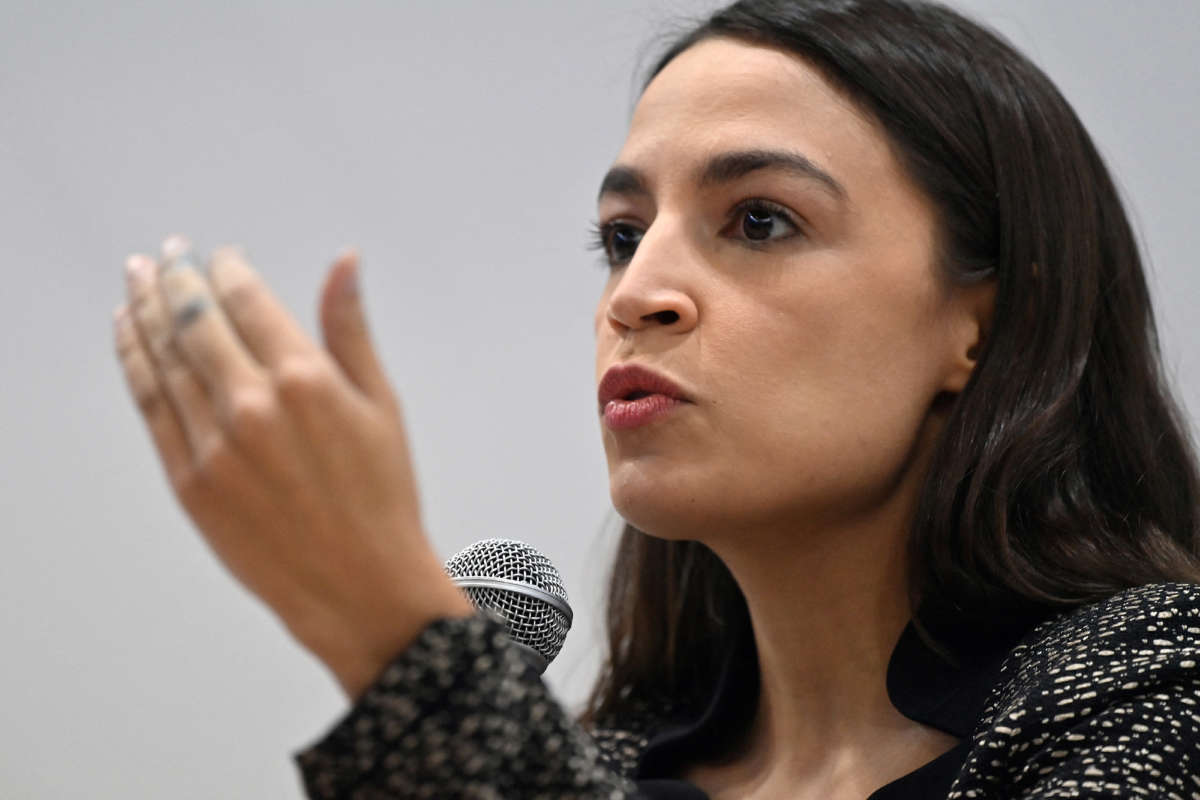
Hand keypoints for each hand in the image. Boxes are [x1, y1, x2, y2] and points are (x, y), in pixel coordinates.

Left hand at [112, 235, 472, 699]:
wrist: (359, 585)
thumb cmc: (381, 497)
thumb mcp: (381, 404)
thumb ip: (351, 328)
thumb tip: (345, 262)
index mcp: (306, 380)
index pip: (246, 299)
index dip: (225, 268)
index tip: (219, 255)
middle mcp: (252, 406)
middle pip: (194, 319)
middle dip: (175, 277)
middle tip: (166, 254)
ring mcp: (214, 444)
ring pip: (163, 357)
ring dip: (143, 310)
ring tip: (135, 278)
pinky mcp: (189, 480)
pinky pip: (150, 405)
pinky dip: (134, 362)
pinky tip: (128, 335)